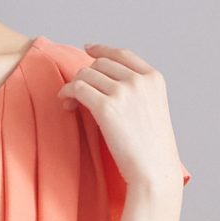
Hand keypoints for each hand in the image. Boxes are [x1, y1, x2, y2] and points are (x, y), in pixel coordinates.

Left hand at [58, 43, 185, 194]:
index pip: (123, 54)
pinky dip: (67, 93)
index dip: (103, 49)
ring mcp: (123, 92)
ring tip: (69, 101)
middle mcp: (139, 80)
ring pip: (86, 74)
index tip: (89, 49)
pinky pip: (78, 89)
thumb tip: (107, 84)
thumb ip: (138, 93)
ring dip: (74, 85)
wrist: (154, 172)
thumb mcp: (153, 111)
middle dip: (86, 75)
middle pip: (101, 64)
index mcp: (154, 79)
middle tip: (76, 91)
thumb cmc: (153, 151)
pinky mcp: (106, 107)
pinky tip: (65, 103)